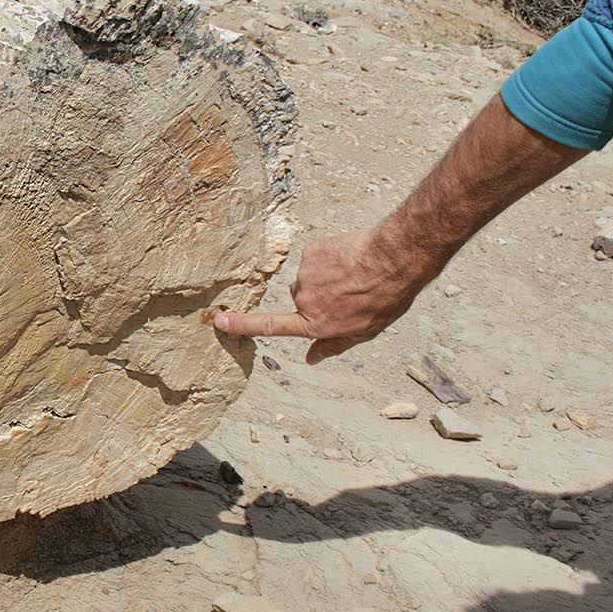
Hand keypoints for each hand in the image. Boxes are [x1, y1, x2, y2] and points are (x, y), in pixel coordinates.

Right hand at [214, 226, 440, 363]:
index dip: (243, 325)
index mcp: (316, 323)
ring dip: (326, 275)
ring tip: (355, 274)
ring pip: (308, 276)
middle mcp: (305, 301)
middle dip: (318, 295)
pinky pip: (315, 256)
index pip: (270, 326)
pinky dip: (330, 257)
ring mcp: (306, 275)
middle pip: (299, 298)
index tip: (218, 322)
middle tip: (349, 292)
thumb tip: (310, 359)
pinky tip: (350, 258)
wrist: (394, 259)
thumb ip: (332, 345)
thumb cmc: (384, 299)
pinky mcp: (311, 252)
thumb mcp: (363, 332)